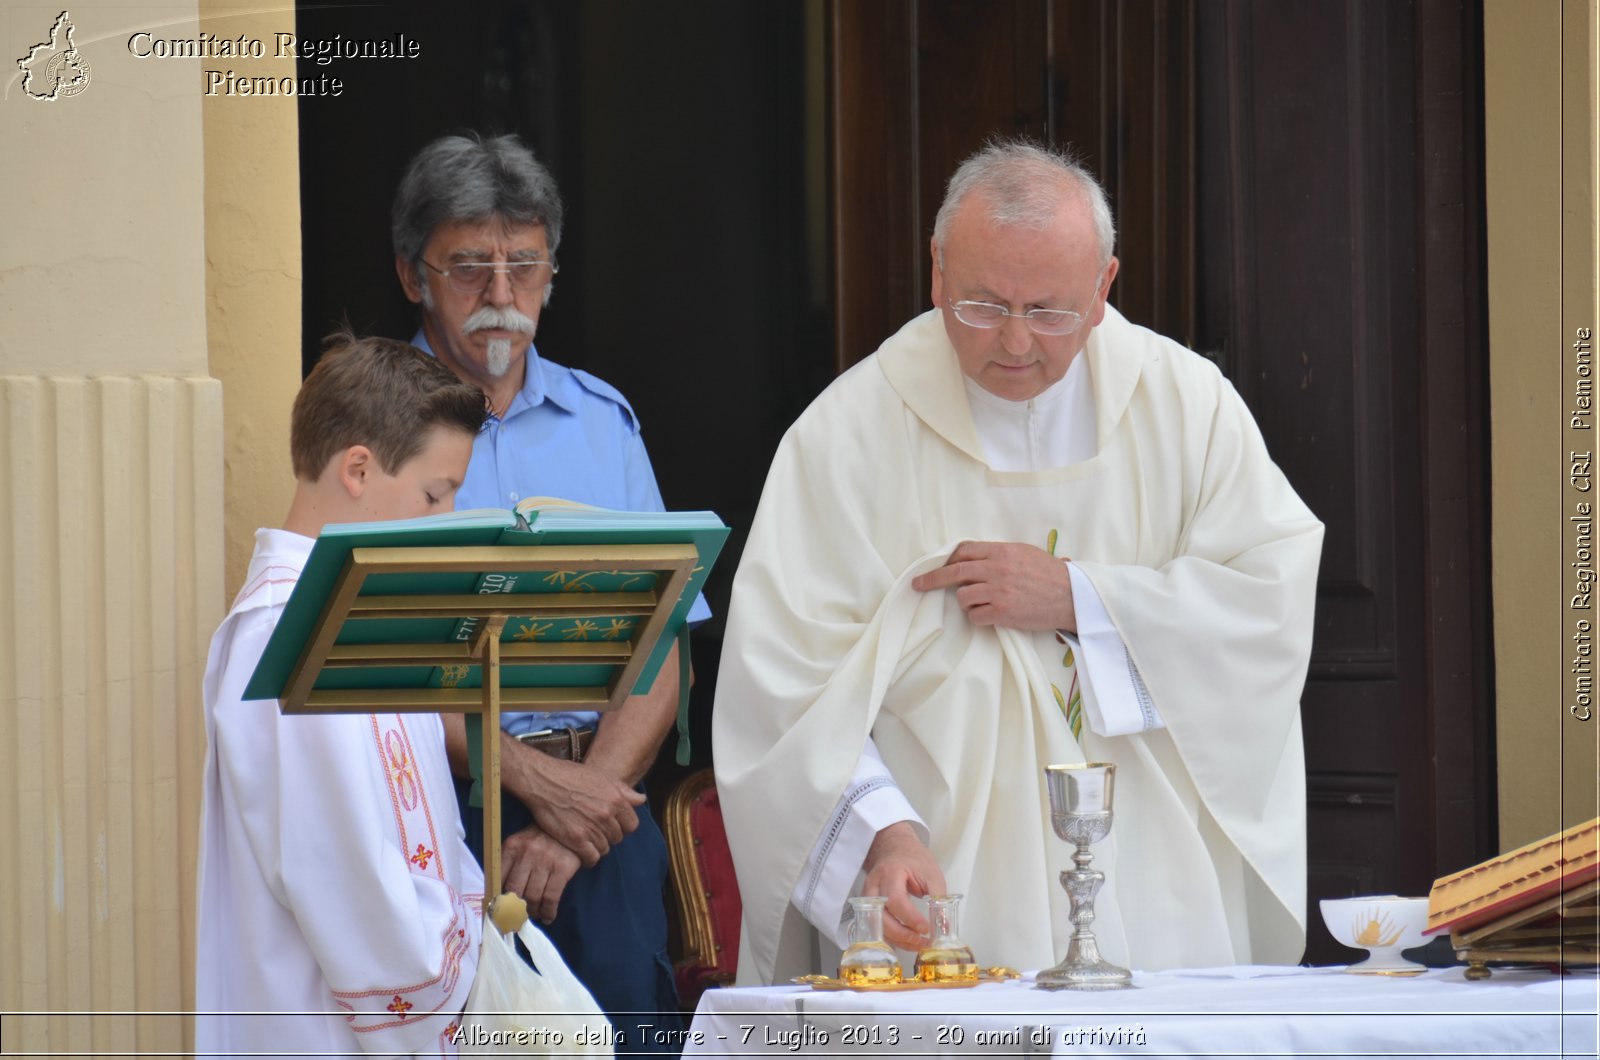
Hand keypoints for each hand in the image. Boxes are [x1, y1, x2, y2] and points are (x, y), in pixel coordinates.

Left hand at [500, 824, 581, 923]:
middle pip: (514, 891)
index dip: (497, 898)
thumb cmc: (542, 838)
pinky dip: (548, 912)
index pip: (498, 878)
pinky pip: (551, 898)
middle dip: (515, 909)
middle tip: (518, 916)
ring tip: (534, 914)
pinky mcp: (562, 869)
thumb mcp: (521, 843)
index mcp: (512, 846)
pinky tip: (547, 917)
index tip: (499, 910)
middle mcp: (526, 853)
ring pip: (532, 897)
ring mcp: (545, 861)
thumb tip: (498, 893)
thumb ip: (509, 863)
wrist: (572, 826)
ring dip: (532, 912)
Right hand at [513, 751, 644, 865]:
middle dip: (608, 835)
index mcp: (616, 799)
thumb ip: (624, 791)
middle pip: (617, 837)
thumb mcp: (601, 777)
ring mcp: (591, 828)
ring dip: (597, 846)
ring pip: (605, 848)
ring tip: (586, 839)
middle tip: (595, 830)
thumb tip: (642, 799)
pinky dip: (588, 858)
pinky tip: (582, 851)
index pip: (632, 825)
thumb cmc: (570, 776)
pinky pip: (591, 857)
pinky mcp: (575, 839)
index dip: (622, 826)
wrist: (543, 781)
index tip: (612, 825)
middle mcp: (606, 814)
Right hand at [861, 822, 947, 950]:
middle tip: (922, 941)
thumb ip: (939, 899)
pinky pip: (877, 925)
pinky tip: (907, 940)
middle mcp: (874, 885)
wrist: (894, 846)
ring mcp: (868, 895)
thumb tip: (944, 927)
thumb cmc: (913, 858)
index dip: (910, 918)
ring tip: (918, 944)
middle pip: (881, 917)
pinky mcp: (868, 904)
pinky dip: (892, 936)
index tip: (927, 928)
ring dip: (897, 939)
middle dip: (902, 934)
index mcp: (891, 872)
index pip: (896, 900)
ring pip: (877, 925)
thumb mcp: (932, 873)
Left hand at [911, 541, 1076, 631]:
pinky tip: (989, 615)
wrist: (1071, 596)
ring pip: (962, 596)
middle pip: (954, 572)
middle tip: (918, 584)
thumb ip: (998, 554)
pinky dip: (977, 617)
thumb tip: (973, 557)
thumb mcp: (1024, 553)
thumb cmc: (1050, 574)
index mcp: (1001, 551)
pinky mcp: (1001, 612)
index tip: (937, 565)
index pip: (963, 551)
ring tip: (981, 603)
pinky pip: (974, 616)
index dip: (947, 558)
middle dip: (931, 579)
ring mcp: (997, 591)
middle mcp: (996, 569)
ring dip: (965, 602)